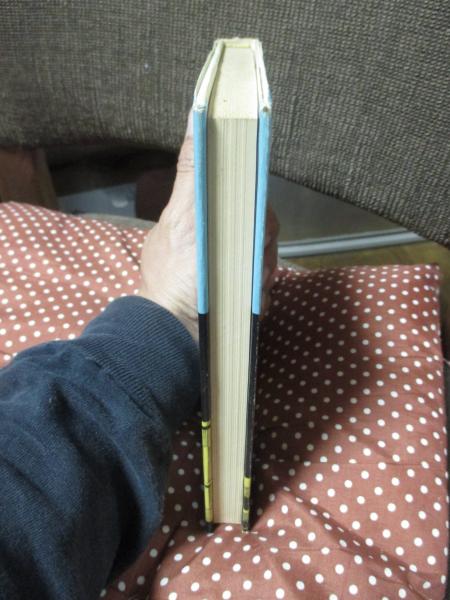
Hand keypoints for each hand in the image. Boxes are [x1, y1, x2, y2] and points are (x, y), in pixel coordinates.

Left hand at [138, 111, 278, 339]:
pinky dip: (258, 294)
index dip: (255, 210)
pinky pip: (264, 285)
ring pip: (266, 258)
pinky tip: (244, 301)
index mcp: (204, 216)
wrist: (177, 337)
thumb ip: (195, 169)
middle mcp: (219, 238)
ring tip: (241, 289)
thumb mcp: (184, 217)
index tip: (252, 228)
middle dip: (258, 248)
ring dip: (259, 274)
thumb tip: (198, 115)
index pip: (246, 198)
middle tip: (244, 266)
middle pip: (261, 228)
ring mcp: (231, 267)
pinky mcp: (240, 293)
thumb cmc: (177, 277)